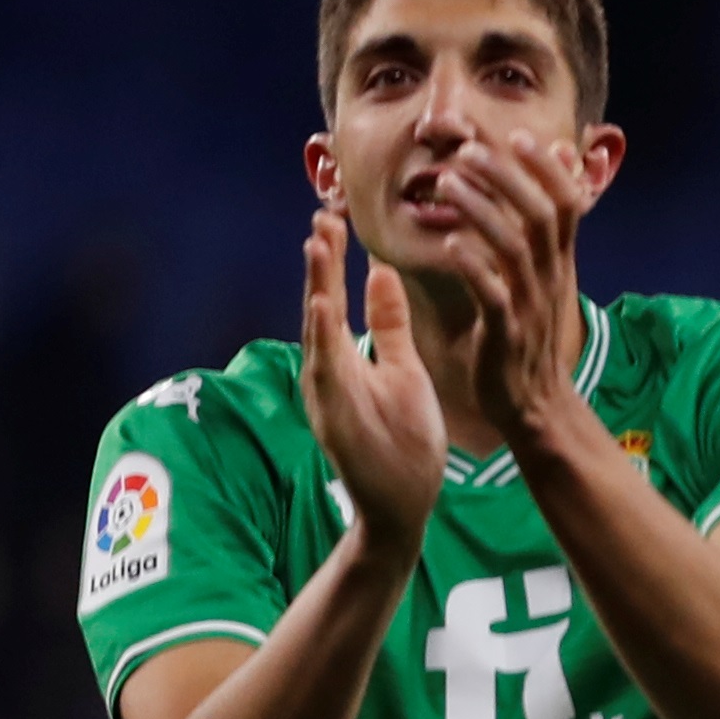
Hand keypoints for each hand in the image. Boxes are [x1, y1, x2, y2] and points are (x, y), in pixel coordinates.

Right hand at [295, 207, 446, 556]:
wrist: (404, 507)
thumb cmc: (404, 439)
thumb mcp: (400, 370)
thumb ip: (388, 324)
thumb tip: (379, 272)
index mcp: (343, 359)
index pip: (334, 297)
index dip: (333, 257)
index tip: (334, 212)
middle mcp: (327, 373)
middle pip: (317, 307)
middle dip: (319, 262)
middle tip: (320, 213)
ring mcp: (327, 398)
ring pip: (317, 336)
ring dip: (315, 290)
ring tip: (317, 245)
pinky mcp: (335, 422)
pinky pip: (327, 376)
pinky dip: (324, 341)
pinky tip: (323, 308)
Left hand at [419, 130, 596, 444]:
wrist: (534, 404)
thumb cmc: (530, 334)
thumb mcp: (548, 278)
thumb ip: (549, 226)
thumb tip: (563, 167)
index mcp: (560, 263)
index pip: (567, 203)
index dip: (546, 168)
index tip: (518, 135)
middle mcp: (551, 278)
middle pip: (542, 216)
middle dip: (507, 178)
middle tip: (469, 151)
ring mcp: (530, 306)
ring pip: (514, 247)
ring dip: (481, 210)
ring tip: (446, 183)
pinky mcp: (505, 333)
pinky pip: (492, 294)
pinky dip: (473, 265)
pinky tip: (450, 242)